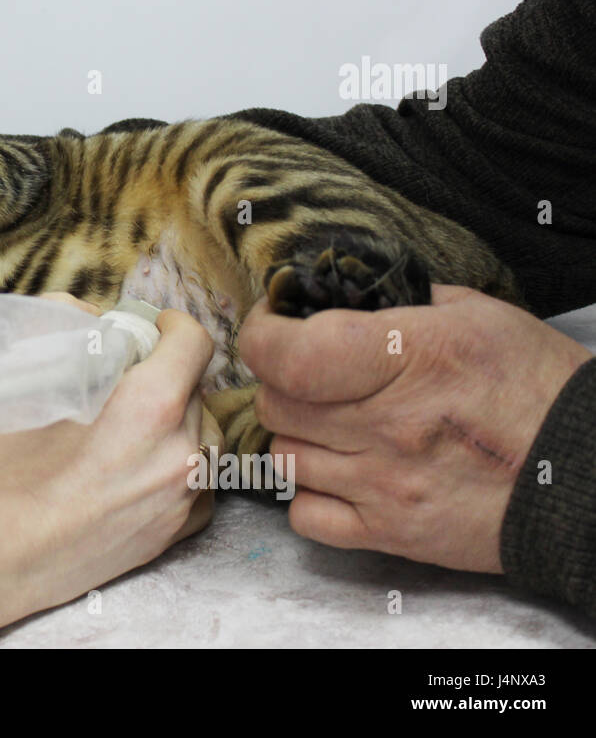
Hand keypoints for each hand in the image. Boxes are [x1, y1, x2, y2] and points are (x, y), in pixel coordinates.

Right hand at [0, 294, 222, 646]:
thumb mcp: (22, 386)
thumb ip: (59, 338)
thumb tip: (81, 312)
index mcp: (151, 406)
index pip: (193, 342)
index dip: (170, 326)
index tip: (153, 328)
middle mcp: (182, 452)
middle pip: (196, 389)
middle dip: (163, 378)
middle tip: (123, 382)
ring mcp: (184, 497)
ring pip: (201, 435)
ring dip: (175, 422)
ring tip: (126, 429)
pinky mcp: (177, 532)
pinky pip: (198, 481)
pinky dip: (176, 466)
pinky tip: (132, 469)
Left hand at [240, 285, 592, 572]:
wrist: (587, 478)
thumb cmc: (539, 389)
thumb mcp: (477, 314)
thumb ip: (400, 301)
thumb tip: (343, 293)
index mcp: (407, 358)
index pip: (284, 355)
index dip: (263, 334)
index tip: (273, 322)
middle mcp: (386, 425)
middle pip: (274, 404)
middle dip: (284, 383)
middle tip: (314, 377)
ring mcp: (384, 484)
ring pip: (283, 457)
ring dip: (298, 436)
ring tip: (333, 425)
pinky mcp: (391, 533)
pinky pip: (304, 515)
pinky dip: (310, 495)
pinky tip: (340, 474)